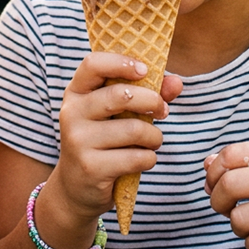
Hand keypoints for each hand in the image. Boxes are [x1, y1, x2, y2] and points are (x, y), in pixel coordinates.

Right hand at [53, 51, 178, 219]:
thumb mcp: (117, 114)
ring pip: (134, 129)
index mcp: (76, 92)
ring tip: (153, 141)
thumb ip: (146, 93)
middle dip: (152, 101)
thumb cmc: (103, 141)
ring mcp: (79, 141)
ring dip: (155, 136)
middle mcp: (72, 113)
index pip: (93, 64)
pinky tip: (142, 160)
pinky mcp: (91, 167)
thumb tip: (176, 82)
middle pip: (121, 95)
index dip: (121, 62)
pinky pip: (136, 157)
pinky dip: (149, 158)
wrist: (76, 186)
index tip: (144, 70)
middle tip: (163, 110)